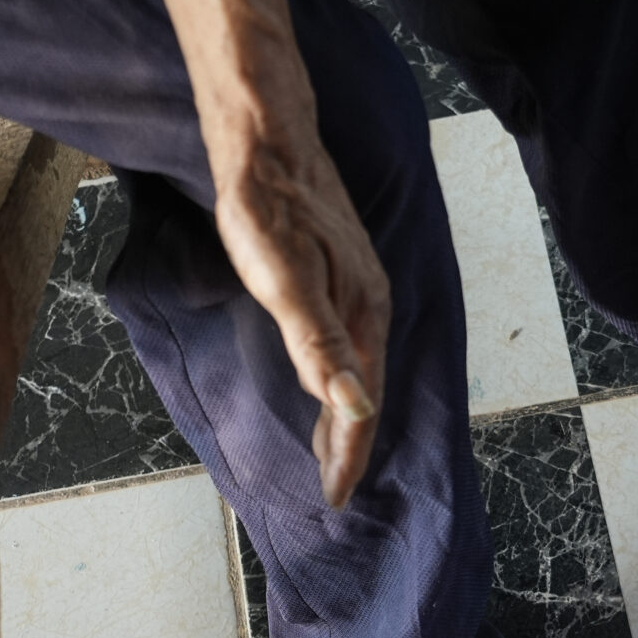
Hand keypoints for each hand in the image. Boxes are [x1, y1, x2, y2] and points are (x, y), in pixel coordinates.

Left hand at [213, 135, 389, 508]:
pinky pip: (349, 342)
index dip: (348, 454)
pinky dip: (340, 375)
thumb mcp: (285, 282)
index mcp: (361, 315)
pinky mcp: (341, 269)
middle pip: (366, 391)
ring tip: (330, 446)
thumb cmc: (267, 209)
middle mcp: (369, 303)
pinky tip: (326, 375)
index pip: (361, 406)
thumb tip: (356, 409)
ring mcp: (358, 285)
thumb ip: (319, 347)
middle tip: (333, 485)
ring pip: (360, 367)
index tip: (334, 498)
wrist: (268, 138)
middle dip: (351, 443)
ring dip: (348, 412)